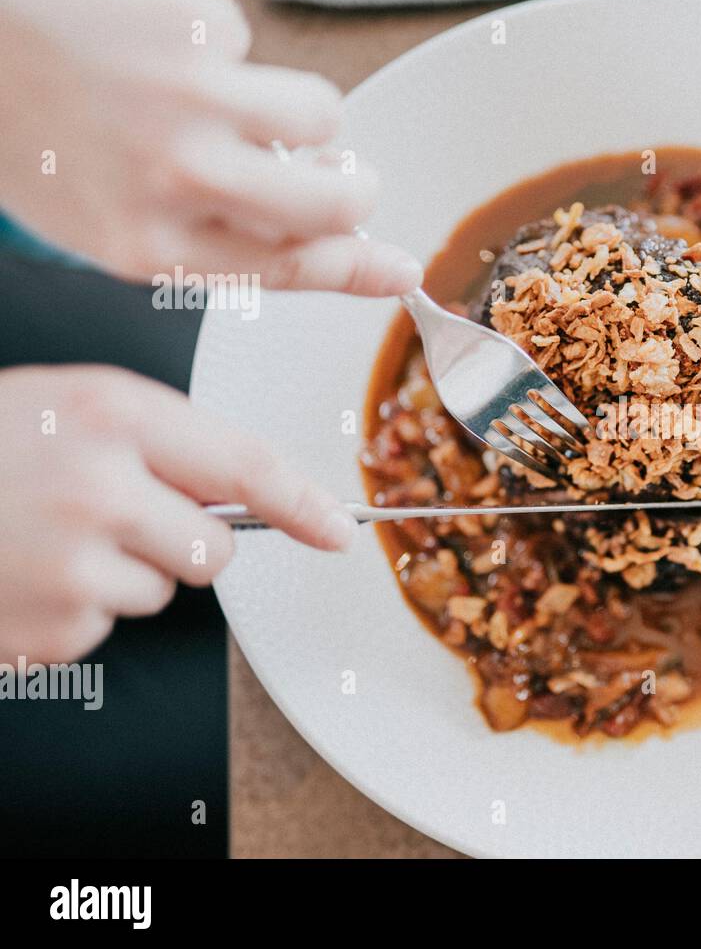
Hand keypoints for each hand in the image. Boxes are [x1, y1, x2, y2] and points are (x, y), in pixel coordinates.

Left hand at [0, 0, 421, 294]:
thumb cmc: (27, 131)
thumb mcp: (105, 219)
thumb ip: (213, 238)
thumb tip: (332, 241)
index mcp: (150, 244)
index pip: (291, 268)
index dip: (360, 271)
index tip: (404, 271)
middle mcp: (178, 178)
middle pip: (336, 202)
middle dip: (351, 186)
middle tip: (333, 170)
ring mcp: (190, 96)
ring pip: (320, 114)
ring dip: (293, 107)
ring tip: (222, 93)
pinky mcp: (195, 25)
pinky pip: (250, 41)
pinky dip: (213, 41)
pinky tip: (151, 41)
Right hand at [0, 365, 356, 663]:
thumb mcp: (67, 406)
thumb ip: (158, 442)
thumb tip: (247, 497)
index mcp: (110, 415)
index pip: (243, 466)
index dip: (303, 504)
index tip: (338, 533)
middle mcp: (98, 486)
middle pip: (214, 547)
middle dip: (181, 541)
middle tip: (105, 515)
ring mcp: (70, 563)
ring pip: (162, 591)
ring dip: (122, 575)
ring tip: (46, 539)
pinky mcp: (48, 626)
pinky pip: (105, 627)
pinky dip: (73, 610)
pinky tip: (23, 574)